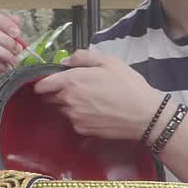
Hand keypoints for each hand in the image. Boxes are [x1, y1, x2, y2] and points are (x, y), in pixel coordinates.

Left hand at [32, 48, 164, 140]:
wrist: (145, 115)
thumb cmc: (128, 85)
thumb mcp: (109, 61)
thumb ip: (83, 57)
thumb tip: (66, 61)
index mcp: (72, 81)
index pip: (42, 84)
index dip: (43, 82)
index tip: (48, 81)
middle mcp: (68, 100)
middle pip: (51, 97)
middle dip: (58, 92)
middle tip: (77, 88)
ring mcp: (74, 117)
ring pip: (62, 109)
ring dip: (69, 104)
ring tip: (90, 100)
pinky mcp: (82, 130)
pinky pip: (73, 121)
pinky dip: (79, 116)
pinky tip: (95, 112)